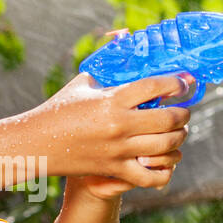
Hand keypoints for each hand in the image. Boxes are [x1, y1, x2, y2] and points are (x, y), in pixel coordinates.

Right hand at [29, 71, 192, 195]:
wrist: (37, 144)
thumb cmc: (59, 109)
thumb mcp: (83, 83)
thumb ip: (107, 68)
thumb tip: (125, 46)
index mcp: (112, 99)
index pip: (156, 86)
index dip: (177, 83)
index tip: (185, 82)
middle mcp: (119, 125)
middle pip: (169, 119)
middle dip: (183, 113)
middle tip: (183, 109)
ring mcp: (119, 150)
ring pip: (166, 146)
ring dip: (179, 137)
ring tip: (178, 131)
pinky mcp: (115, 170)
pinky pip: (151, 176)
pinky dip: (164, 170)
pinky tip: (165, 160)